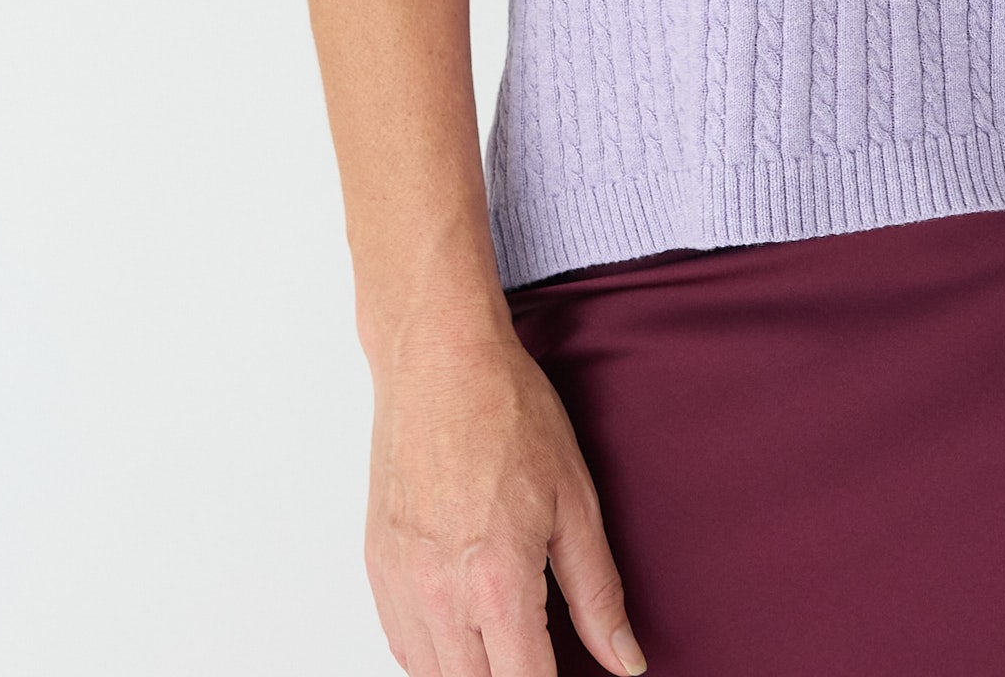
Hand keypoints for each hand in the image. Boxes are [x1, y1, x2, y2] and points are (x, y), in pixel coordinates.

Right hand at [363, 326, 645, 676]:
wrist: (438, 360)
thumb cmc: (509, 413)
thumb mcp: (575, 500)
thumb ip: (598, 592)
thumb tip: (626, 659)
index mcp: (496, 582)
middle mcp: (439, 596)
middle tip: (541, 650)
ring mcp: (400, 586)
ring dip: (473, 671)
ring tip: (508, 641)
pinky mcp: (378, 570)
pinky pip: (401, 646)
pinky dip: (434, 653)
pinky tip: (465, 628)